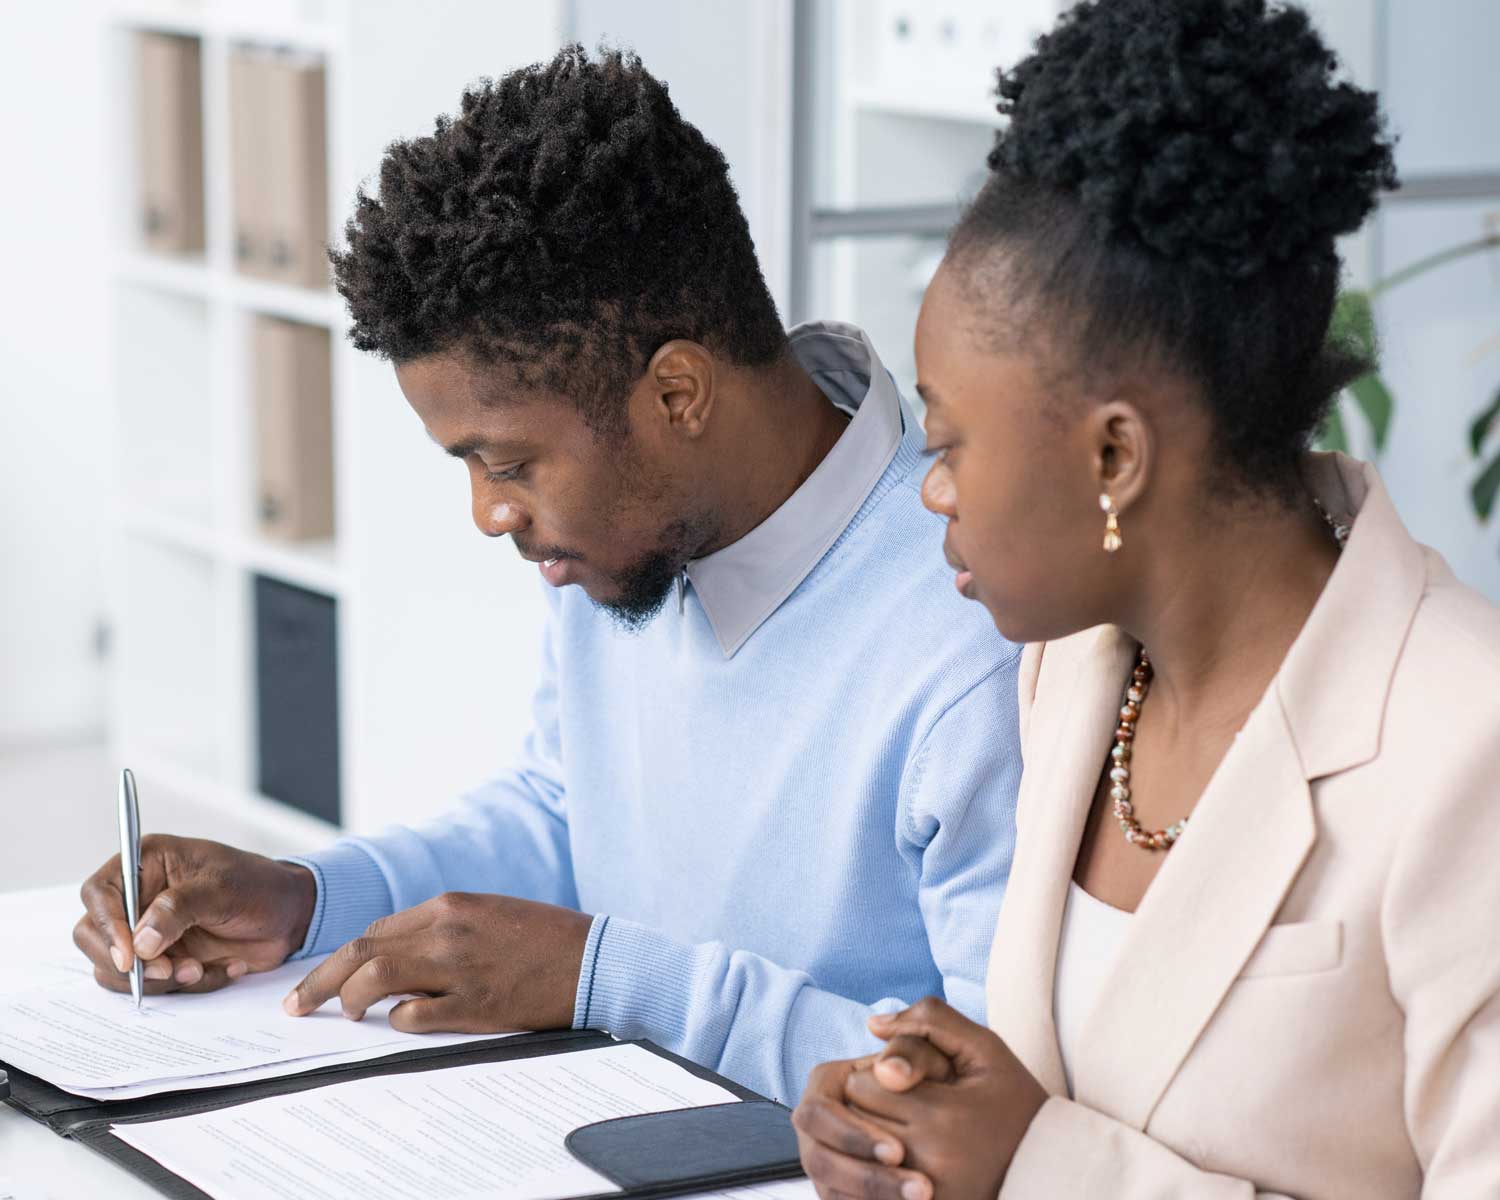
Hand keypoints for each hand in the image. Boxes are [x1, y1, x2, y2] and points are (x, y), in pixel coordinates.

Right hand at [75, 834, 316, 993]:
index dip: (107, 925)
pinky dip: (183, 987)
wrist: (290, 916)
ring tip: (201, 969)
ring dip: (159, 979)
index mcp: (147, 862)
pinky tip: (222, 969)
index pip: (99, 892)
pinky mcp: (162, 958)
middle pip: (94, 936)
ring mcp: (146, 930)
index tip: (130, 957)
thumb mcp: (222, 889)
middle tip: (170, 970)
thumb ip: (178, 909)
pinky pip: (151, 985)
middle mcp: (138, 896)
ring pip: (118, 969)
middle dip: (130, 963)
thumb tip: (139, 943)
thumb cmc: (259, 886)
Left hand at [282, 892, 592, 1032]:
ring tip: (345, 1015)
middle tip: (296, 1005)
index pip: (376, 929)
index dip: (344, 956)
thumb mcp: (490, 915)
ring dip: (348, 999)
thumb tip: (398, 957)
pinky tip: (399, 1024)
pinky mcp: (474, 1005)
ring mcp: (458, 968)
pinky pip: (414, 1015)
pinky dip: (397, 1021)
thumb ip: (444, 928)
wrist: (595, 959)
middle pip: (361, 951)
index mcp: (451, 905)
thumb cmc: (546, 938)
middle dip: (320, 980)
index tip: (326, 975)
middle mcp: (447, 930)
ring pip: (375, 979)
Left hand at [793, 998, 1047, 1199]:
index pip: (862, 1085)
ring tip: (902, 1130)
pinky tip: (903, 1160)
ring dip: (869, 1140)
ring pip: (859, 1157)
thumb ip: (931, 1022)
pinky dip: (879, 1173)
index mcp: (941, 1116)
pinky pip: (874, 1189)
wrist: (1048, 1168)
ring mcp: (924, 1195)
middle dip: (869, 1106)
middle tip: (902, 1104)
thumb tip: (873, 1024)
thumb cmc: (1014, 1102)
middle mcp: (927, 1162)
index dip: (877, 1074)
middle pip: (854, 1121)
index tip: (903, 1078)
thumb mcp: (986, 1049)